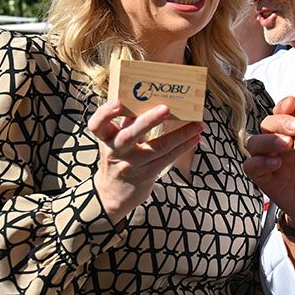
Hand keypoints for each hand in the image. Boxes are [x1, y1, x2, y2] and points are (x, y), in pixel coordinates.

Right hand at [87, 100, 202, 222]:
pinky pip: (167, 158)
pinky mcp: (146, 175)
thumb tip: (145, 100)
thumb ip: (127, 122)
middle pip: (130, 135)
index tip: (117, 103)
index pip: (97, 125)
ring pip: (158, 148)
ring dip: (181, 135)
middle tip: (166, 109)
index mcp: (105, 139)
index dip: (105, 113)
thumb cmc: (117, 158)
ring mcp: (132, 165)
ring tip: (197, 124)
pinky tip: (195, 138)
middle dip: (149, 121)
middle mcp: (116, 152)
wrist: (112, 194)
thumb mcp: (114, 140)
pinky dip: (183, 146)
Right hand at [242, 96, 294, 227]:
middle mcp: (282, 144)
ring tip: (287, 145)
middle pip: (268, 123)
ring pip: (255, 142)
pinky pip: (252, 167)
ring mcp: (272, 160)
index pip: (284, 111)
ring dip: (268, 140)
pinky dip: (260, 163)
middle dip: (280, 121)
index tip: (294, 104)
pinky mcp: (266, 179)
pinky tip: (276, 164)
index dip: (286, 105)